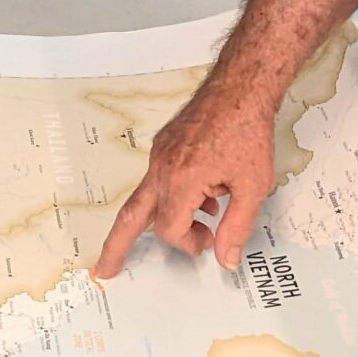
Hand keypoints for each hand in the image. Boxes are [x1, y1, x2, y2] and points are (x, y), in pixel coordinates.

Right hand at [94, 72, 276, 279]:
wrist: (240, 88)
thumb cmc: (247, 131)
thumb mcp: (252, 187)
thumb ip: (236, 227)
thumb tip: (226, 258)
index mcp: (180, 181)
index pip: (169, 230)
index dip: (190, 243)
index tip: (210, 240)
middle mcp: (162, 168)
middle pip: (130, 217)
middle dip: (115, 246)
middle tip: (105, 269)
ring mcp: (159, 154)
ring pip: (148, 196)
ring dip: (167, 213)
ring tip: (205, 212)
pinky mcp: (164, 144)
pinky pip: (160, 177)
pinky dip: (175, 191)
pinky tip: (207, 188)